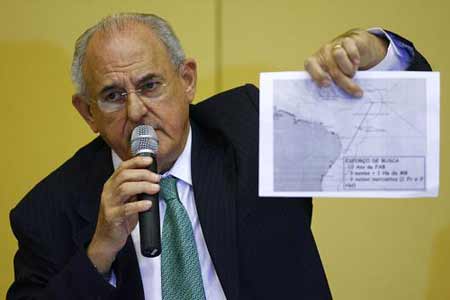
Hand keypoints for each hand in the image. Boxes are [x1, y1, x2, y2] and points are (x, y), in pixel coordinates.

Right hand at [87, 156, 159, 273]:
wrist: (107, 239)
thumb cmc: (120, 217)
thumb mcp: (127, 199)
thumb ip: (136, 189)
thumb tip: (154, 179)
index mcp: (112, 184)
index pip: (123, 167)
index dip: (136, 161)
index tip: (150, 160)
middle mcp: (108, 192)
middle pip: (125, 176)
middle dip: (143, 174)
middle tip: (157, 178)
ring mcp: (109, 204)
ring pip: (125, 189)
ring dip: (143, 186)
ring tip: (156, 188)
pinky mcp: (112, 217)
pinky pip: (125, 209)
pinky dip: (138, 205)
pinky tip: (148, 204)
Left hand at [304, 29, 388, 96]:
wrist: (352, 46)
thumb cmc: (339, 66)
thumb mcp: (332, 75)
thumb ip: (330, 83)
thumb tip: (332, 101)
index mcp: (315, 63)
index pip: (310, 67)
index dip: (318, 76)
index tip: (327, 85)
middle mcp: (322, 53)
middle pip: (332, 69)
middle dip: (345, 82)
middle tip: (356, 92)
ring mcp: (334, 45)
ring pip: (339, 56)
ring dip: (349, 69)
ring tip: (352, 73)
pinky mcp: (347, 40)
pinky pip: (350, 49)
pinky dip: (355, 57)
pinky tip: (357, 62)